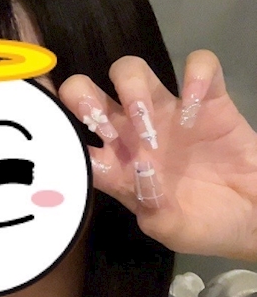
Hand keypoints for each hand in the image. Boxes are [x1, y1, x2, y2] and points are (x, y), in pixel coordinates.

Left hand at [59, 50, 256, 261]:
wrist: (255, 216)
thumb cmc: (207, 225)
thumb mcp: (176, 231)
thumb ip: (156, 215)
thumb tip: (144, 184)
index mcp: (116, 167)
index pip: (71, 141)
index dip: (59, 134)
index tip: (66, 141)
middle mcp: (130, 134)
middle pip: (85, 94)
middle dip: (83, 99)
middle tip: (105, 125)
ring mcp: (166, 113)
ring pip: (129, 71)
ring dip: (131, 86)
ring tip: (150, 118)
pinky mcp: (208, 99)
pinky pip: (198, 65)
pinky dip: (197, 73)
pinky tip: (197, 101)